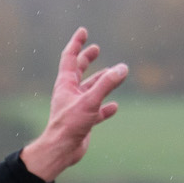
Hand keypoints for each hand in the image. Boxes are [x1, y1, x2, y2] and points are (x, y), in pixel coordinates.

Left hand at [21, 29, 128, 182]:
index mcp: (65, 85)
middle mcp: (69, 94)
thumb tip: (122, 68)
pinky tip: (114, 107)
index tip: (83, 31)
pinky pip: (96, 112)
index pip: (69, 58)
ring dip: (101, 82)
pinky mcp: (82, 122)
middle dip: (86, 59)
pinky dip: (105, 108)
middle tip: (96, 49)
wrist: (61, 151)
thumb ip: (106, 84)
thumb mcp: (89, 101)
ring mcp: (76, 108)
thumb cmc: (69, 125)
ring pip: (90, 90)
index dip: (76, 44)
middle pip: (78, 72)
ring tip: (114, 75)